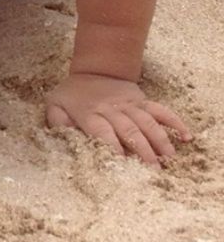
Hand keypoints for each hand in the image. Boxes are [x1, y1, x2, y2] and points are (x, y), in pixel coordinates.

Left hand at [45, 73, 191, 165]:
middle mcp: (112, 109)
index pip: (102, 131)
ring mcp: (129, 104)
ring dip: (159, 139)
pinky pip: (160, 110)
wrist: (93, 70)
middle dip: (142, 150)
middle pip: (129, 129)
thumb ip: (57, 123)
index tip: (122, 165)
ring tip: (169, 159)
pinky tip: (186, 136)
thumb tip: (63, 139)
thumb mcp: (55, 105)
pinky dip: (174, 121)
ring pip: (147, 120)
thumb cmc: (72, 95)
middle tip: (153, 171)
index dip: (112, 146)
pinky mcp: (142, 101)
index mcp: (90, 113)